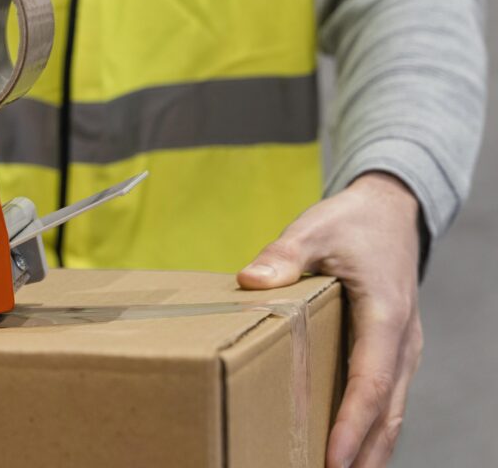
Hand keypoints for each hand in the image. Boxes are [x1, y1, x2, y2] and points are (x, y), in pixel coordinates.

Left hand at [238, 172, 422, 467]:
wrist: (392, 212)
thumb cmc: (352, 223)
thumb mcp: (314, 228)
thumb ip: (284, 254)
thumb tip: (251, 280)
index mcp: (385, 314)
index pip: (371, 381)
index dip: (351, 422)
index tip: (333, 458)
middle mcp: (402, 340)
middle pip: (387, 411)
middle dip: (361, 453)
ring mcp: (403, 350)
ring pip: (393, 412)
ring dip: (369, 449)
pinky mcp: (395, 353)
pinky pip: (388, 400)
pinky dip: (371, 429)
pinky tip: (347, 452)